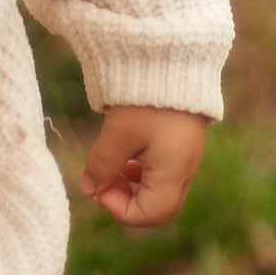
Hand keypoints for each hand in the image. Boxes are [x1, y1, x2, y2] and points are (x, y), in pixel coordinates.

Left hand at [78, 107, 209, 231]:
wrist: (173, 60)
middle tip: (103, 182)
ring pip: (159, 189)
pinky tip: (126, 154)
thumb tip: (88, 190)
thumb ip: (102, 166)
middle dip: (126, 201)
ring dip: (132, 186)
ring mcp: (186, 157)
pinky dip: (141, 172)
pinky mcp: (182, 143)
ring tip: (112, 166)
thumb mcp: (117, 134)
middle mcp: (185, 169)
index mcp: (174, 172)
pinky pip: (163, 172)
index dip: (120, 210)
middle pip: (158, 207)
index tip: (99, 189)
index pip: (150, 214)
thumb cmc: (146, 99)